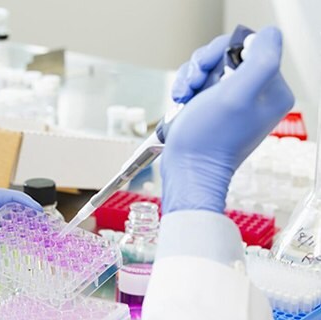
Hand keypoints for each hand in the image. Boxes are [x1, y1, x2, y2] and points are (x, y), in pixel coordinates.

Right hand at [162, 27, 293, 213]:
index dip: (223, 53)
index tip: (210, 71)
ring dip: (190, 77)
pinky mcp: (213, 106)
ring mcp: (233, 101)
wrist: (187, 167)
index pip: (249, 47)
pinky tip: (182, 102)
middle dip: (203, 66)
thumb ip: (260, 60)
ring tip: (186, 97)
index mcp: (272, 91)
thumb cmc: (208, 139)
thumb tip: (264, 37)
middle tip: (195, 85)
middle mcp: (255, 94)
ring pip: (209, 67)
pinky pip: (199, 82)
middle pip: (226, 55)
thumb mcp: (238, 94)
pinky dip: (186, 88)